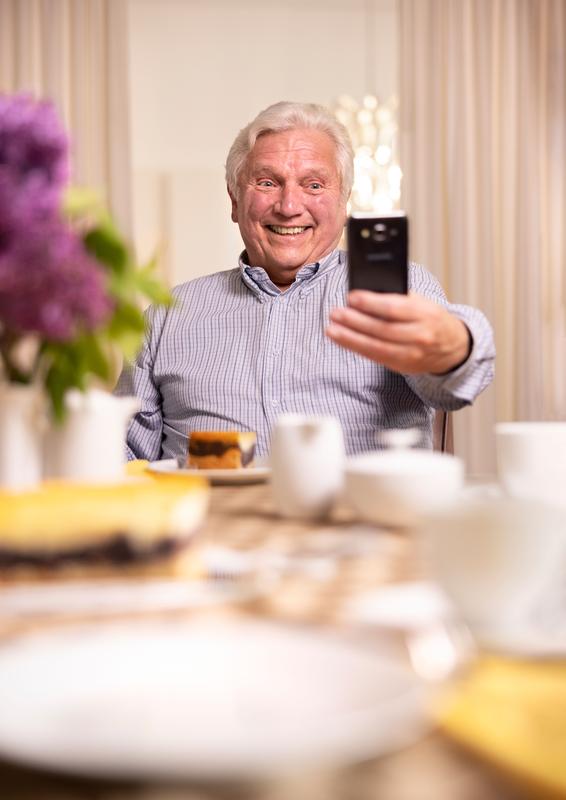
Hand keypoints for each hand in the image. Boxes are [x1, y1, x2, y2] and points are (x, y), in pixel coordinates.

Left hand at [326, 290, 470, 374]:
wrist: (453, 347)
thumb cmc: (432, 319)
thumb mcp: (422, 303)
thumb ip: (399, 298)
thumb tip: (366, 292)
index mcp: (426, 314)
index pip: (394, 308)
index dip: (371, 303)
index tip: (352, 297)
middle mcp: (420, 336)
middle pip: (382, 329)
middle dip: (355, 321)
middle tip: (336, 313)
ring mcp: (412, 354)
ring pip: (377, 347)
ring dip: (351, 338)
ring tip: (332, 329)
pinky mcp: (403, 366)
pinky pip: (376, 357)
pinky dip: (357, 348)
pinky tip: (343, 340)